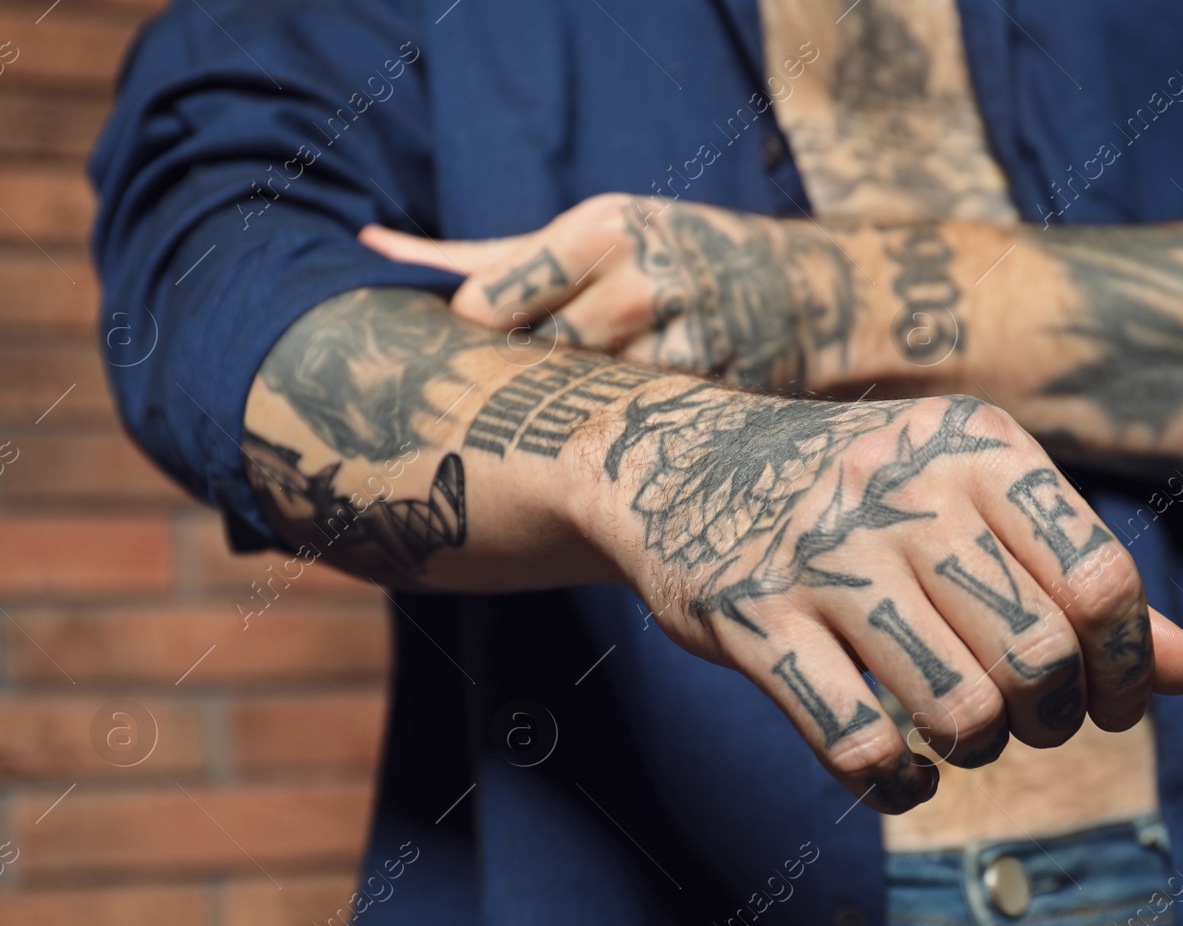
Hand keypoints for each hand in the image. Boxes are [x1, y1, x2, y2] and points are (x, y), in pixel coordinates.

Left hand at [360, 193, 859, 391]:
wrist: (811, 294)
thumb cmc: (675, 252)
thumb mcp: (592, 231)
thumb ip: (488, 256)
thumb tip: (372, 247)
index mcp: (600, 232)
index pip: (484, 307)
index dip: (472, 339)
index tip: (485, 348)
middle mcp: (634, 289)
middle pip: (523, 365)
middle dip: (518, 383)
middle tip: (528, 391)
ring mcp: (674, 351)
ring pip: (569, 410)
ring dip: (562, 418)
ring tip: (581, 409)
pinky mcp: (701, 403)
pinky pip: (623, 434)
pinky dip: (613, 437)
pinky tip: (624, 429)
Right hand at [570, 378, 1182, 813]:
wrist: (680, 464)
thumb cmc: (859, 495)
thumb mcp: (970, 502)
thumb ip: (1079, 580)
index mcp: (974, 446)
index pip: (1100, 580)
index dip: (1125, 667)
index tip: (1105, 699)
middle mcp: (900, 488)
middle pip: (1038, 653)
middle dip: (1051, 715)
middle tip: (1027, 716)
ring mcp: (819, 556)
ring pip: (956, 706)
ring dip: (975, 747)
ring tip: (960, 731)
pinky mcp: (748, 621)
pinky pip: (857, 744)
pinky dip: (899, 784)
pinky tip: (902, 771)